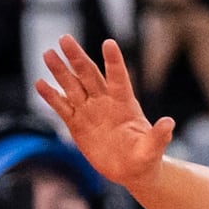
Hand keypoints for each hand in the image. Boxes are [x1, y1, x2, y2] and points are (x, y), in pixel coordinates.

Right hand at [37, 36, 174, 187]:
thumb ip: (158, 136)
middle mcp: (105, 101)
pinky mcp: (77, 124)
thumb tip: (169, 123)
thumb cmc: (145, 158)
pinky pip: (62, 107)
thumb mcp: (153, 150)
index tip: (108, 43)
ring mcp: (89, 111)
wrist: (130, 170)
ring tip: (47, 54)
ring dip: (60, 71)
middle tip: (64, 38)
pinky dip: (51, 96)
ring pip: (72, 86)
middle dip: (77, 57)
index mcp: (125, 103)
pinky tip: (39, 83)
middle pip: (89, 75)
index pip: (118, 78)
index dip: (114, 62)